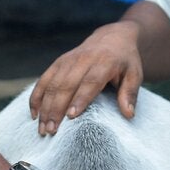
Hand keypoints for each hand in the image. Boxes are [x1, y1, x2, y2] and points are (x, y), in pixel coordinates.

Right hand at [29, 21, 144, 135]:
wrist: (112, 38)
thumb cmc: (125, 62)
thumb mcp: (134, 75)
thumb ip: (130, 94)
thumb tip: (128, 114)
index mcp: (104, 61)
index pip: (90, 81)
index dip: (80, 98)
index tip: (71, 116)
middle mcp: (83, 59)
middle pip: (66, 85)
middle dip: (56, 108)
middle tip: (51, 131)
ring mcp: (68, 61)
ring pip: (52, 84)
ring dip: (45, 107)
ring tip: (42, 128)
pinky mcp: (58, 63)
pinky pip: (44, 80)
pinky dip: (37, 97)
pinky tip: (34, 114)